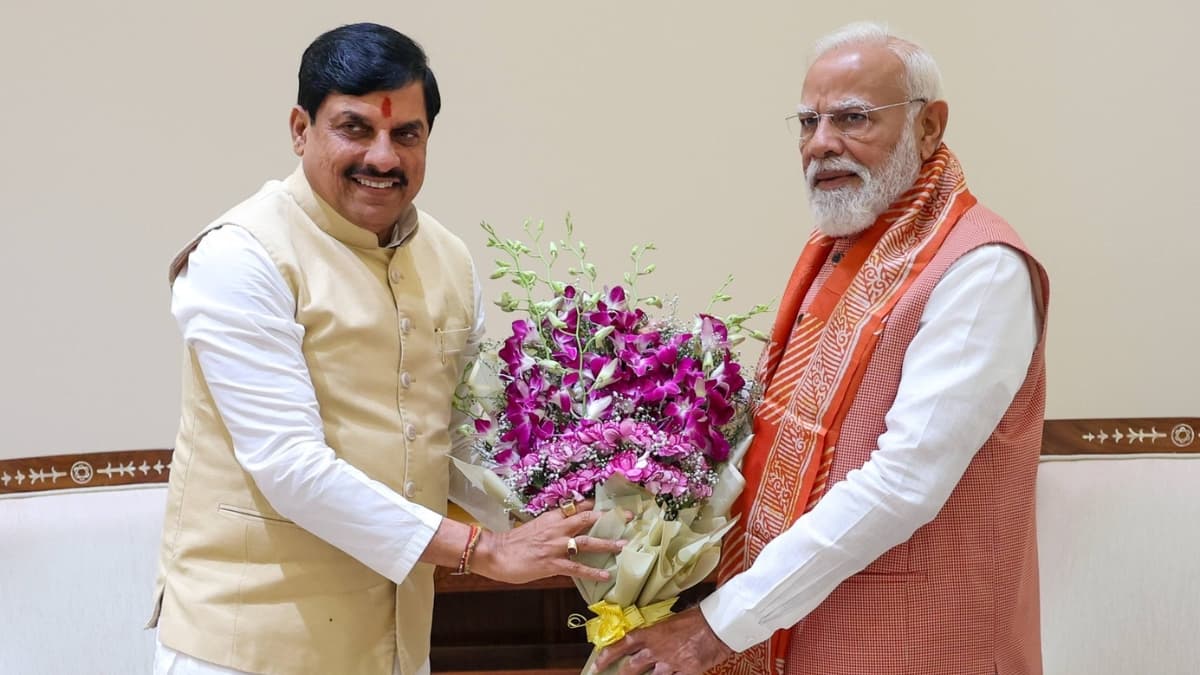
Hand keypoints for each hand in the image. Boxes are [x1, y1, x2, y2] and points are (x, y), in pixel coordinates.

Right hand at [471, 500, 624, 583]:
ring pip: (587, 542)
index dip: (596, 505)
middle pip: (588, 518)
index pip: (578, 507)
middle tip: (628, 516)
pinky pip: (577, 568)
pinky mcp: (552, 564)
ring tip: (623, 545)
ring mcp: (556, 546)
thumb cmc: (512, 542)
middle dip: (609, 517)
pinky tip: (605, 575)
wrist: (495, 552)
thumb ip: (552, 527)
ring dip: (607, 543)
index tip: (613, 505)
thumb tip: (566, 528)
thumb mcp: (535, 527)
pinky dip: (593, 572)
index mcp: (552, 517)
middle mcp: (557, 528)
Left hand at [592, 606, 732, 674]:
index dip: (606, 656)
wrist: (718, 626)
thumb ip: (656, 634)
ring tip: (653, 672)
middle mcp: (656, 650)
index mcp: (651, 633)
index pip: (622, 645)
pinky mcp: (684, 673)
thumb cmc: (696, 619)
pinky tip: (672, 674)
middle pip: (631, 668)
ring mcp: (670, 663)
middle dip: (623, 674)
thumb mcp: (671, 621)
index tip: (596, 666)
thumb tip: (647, 640)